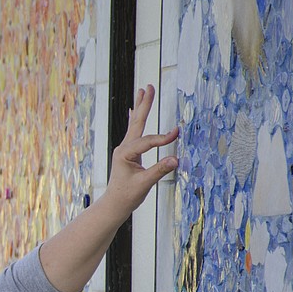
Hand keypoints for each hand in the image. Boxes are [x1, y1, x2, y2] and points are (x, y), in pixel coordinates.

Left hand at [103, 85, 178, 215]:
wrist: (115, 204)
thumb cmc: (126, 196)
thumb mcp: (144, 184)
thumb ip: (159, 171)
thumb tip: (176, 159)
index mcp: (124, 154)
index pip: (147, 141)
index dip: (162, 138)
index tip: (177, 134)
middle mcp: (123, 148)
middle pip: (137, 122)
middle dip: (144, 105)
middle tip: (148, 87)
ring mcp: (125, 149)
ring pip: (135, 124)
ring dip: (141, 107)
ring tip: (144, 91)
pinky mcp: (129, 152)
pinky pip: (134, 131)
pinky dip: (135, 119)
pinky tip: (134, 110)